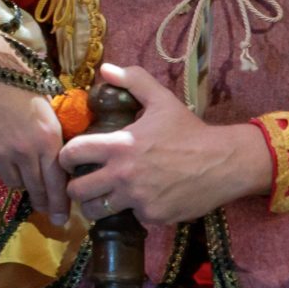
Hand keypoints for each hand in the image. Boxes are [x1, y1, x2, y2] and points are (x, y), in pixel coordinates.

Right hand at [0, 44, 69, 218]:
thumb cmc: (13, 74)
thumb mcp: (43, 101)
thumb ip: (49, 131)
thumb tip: (55, 153)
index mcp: (46, 137)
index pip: (56, 181)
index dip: (59, 202)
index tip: (61, 217)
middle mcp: (23, 150)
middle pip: (34, 187)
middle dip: (42, 201)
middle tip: (46, 211)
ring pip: (11, 179)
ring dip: (17, 176)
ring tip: (17, 162)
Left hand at [56, 64, 274, 225]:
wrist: (223, 162)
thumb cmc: (190, 131)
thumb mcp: (162, 100)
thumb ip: (133, 81)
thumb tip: (105, 69)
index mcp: (120, 145)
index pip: (74, 153)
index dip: (65, 157)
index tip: (68, 160)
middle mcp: (123, 175)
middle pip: (78, 190)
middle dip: (76, 188)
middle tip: (84, 184)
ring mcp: (137, 199)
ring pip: (97, 211)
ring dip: (97, 205)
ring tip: (104, 198)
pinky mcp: (152, 216)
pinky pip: (132, 218)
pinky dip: (135, 212)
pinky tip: (145, 200)